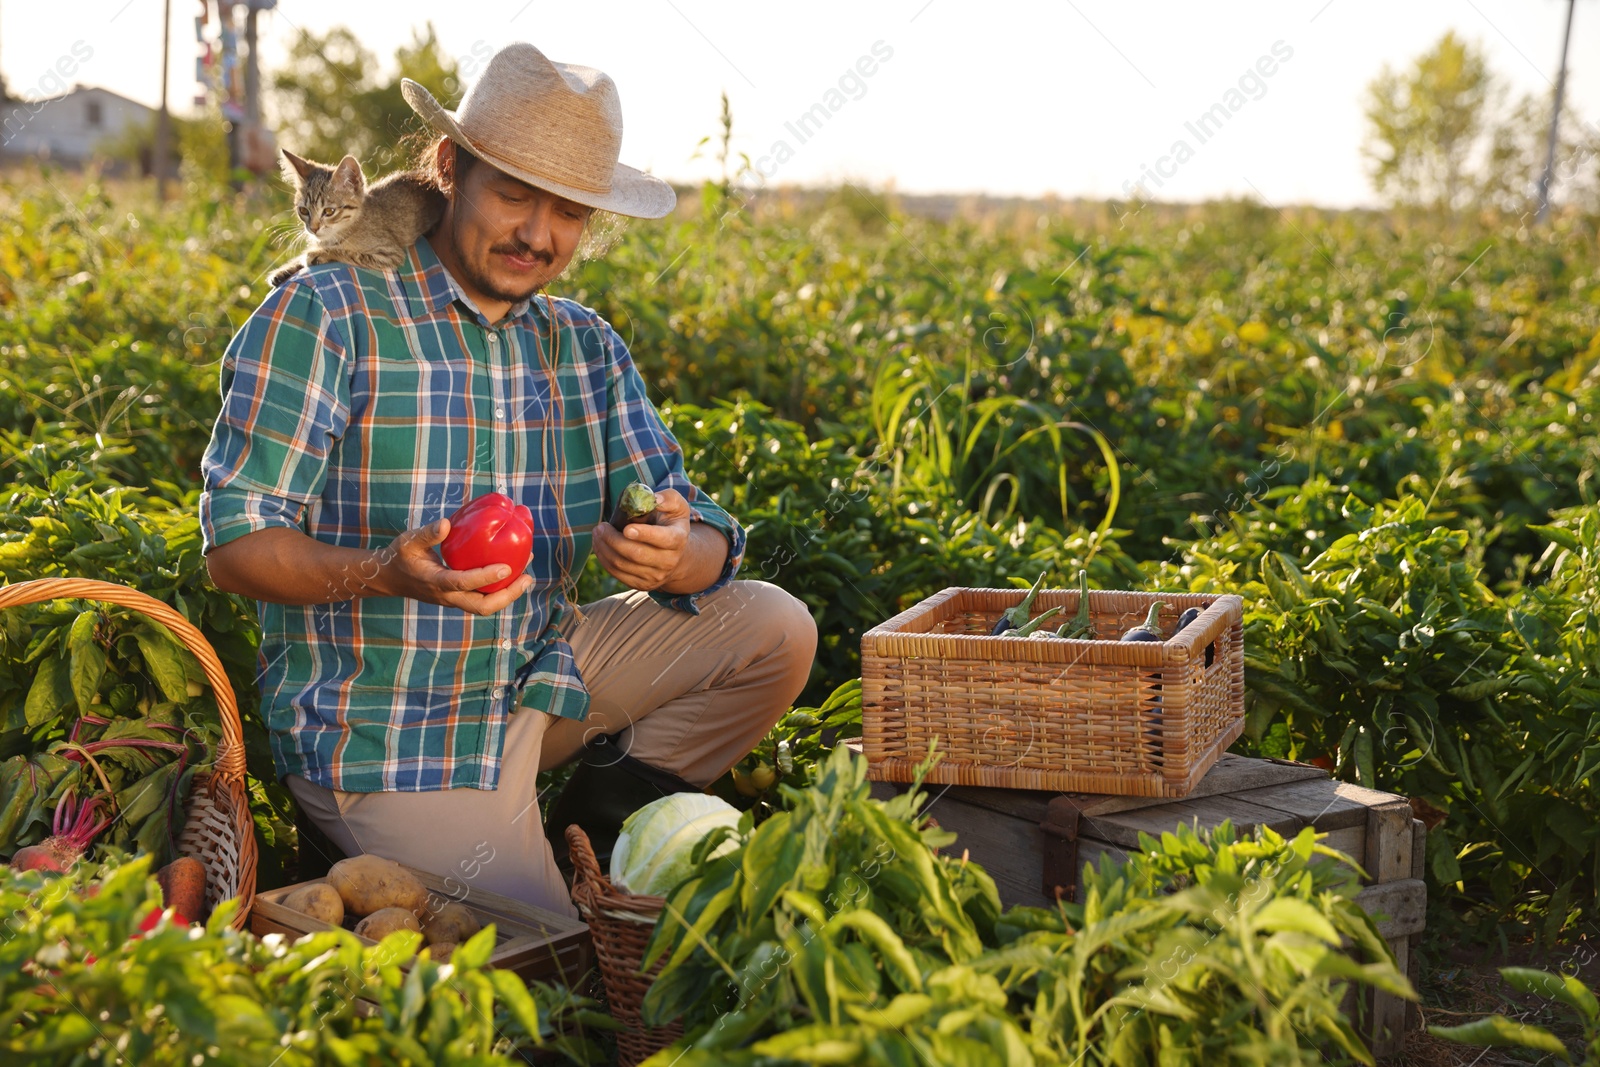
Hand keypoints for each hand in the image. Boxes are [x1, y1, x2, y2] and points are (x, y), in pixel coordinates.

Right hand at [377, 518, 532, 614]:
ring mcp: (454, 600)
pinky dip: (500, 590)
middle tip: (527, 578)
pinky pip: (482, 599)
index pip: (464, 582)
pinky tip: (512, 573)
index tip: (507, 567)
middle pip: (482, 606)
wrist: (390, 579)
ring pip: (485, 606)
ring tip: (527, 576)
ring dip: (508, 594)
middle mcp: (448, 596)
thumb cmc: (400, 556)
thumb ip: (427, 534)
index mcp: (436, 582)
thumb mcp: (408, 541)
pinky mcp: (458, 598)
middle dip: (508, 595)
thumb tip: (446, 523)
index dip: (486, 577)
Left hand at [592, 488, 690, 591]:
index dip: (644, 534)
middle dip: (613, 540)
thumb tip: (653, 499)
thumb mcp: (676, 506)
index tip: (626, 528)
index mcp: (678, 539)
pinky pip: (617, 573)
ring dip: (604, 548)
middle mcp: (669, 561)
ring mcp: (655, 576)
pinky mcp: (642, 584)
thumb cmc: (670, 524)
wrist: (675, 554)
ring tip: (597, 533)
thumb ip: (668, 498)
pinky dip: (604, 559)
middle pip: (636, 554)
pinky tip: (599, 545)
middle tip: (600, 526)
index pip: (663, 539)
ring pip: (622, 564)